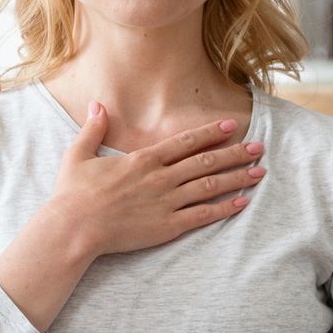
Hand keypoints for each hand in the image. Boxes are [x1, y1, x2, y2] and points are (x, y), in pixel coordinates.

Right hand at [48, 103, 266, 259]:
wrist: (74, 228)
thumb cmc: (73, 194)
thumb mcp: (79, 154)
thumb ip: (93, 129)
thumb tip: (97, 105)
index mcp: (144, 159)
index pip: (186, 142)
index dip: (211, 133)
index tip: (231, 126)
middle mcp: (161, 178)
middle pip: (206, 161)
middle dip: (236, 153)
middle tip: (259, 147)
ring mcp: (166, 202)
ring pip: (210, 186)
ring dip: (237, 177)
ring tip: (259, 172)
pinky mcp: (167, 226)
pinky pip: (203, 215)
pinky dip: (225, 208)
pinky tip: (242, 202)